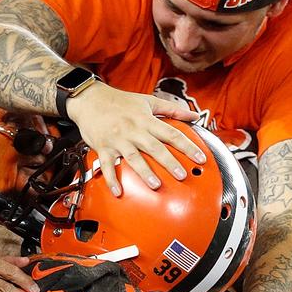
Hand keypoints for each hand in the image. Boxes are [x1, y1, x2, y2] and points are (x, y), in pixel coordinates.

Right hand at [65, 82, 204, 195]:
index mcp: (146, 120)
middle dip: (170, 162)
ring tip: (156, 185)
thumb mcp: (148, 101)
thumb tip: (194, 116)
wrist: (90, 99)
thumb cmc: (120, 101)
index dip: (187, 146)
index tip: (200, 158)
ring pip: (133, 157)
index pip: (171, 133)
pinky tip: (118, 192)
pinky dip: (112, 179)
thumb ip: (172, 109)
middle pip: (155, 147)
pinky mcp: (103, 148)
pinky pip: (108, 166)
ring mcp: (118, 140)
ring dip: (145, 172)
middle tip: (183, 175)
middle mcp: (133, 130)